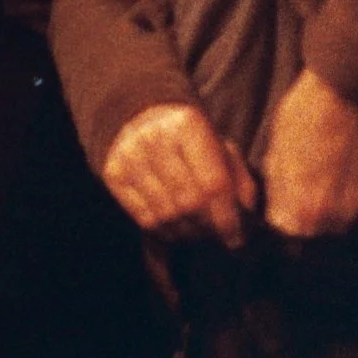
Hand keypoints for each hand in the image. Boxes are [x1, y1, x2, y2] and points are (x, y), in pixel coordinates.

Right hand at [101, 103, 257, 244]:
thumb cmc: (191, 140)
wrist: (141, 119)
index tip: (235, 238)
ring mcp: (130, 155)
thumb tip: (244, 216)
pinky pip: (143, 219)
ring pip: (165, 215)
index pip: (213, 183)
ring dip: (187, 233)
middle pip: (188, 203)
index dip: (227, 217)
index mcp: (188, 123)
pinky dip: (164, 232)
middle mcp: (154, 137)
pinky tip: (176, 228)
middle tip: (217, 236)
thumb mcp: (220, 147)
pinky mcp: (113, 174)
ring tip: (198, 232)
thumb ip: (238, 179)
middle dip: (208, 228)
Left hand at [261, 68, 357, 237]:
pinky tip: (354, 168)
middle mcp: (331, 220)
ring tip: (334, 174)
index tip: (287, 208)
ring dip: (337, 208)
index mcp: (299, 210)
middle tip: (313, 186)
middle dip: (311, 218)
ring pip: (343, 223)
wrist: (352, 88)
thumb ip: (278, 189)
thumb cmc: (307, 112)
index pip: (287, 237)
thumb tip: (277, 210)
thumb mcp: (277, 149)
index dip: (286, 222)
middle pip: (317, 235)